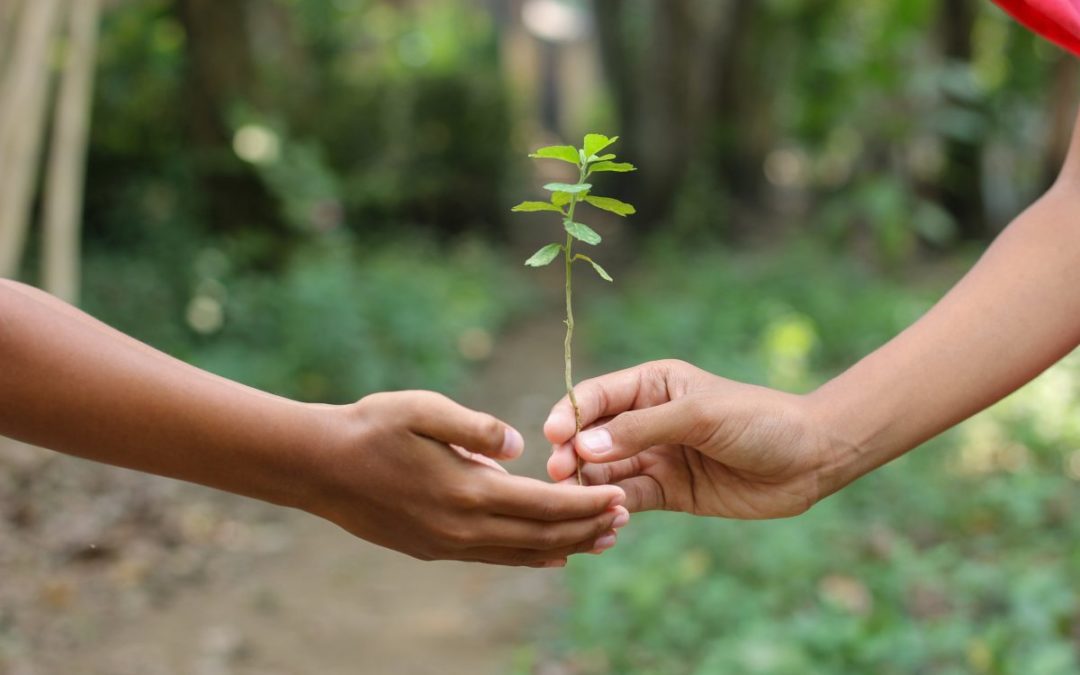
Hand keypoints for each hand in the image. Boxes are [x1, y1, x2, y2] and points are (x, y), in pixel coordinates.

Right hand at [304, 391, 628, 566]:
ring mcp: (447, 543)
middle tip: (624, 521)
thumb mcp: (424, 409)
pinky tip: (548, 556)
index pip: (543, 504)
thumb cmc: (370, 427)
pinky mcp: (433, 548)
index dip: (585, 502)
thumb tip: (521, 444)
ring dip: (563, 547)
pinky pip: (493, 558)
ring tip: (599, 541)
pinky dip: (528, 557)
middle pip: (540, 536)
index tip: (619, 496)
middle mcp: (462, 527)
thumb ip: (478, 427)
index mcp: (467, 490)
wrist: (317, 467)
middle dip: (585, 528)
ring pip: (520, 553)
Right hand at [544, 360, 833, 518]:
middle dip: (571, 454)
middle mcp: (646, 419)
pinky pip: (630, 498)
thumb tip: (585, 446)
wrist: (811, 460)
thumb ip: (642, 429)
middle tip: (560, 475)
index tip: (553, 437)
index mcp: (652, 385)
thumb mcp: (700, 416)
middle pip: (592, 436)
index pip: (596, 396)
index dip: (570, 415)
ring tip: (581, 502)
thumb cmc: (759, 421)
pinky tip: (610, 518)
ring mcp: (656, 456)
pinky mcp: (669, 491)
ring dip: (589, 485)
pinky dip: (615, 507)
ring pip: (606, 471)